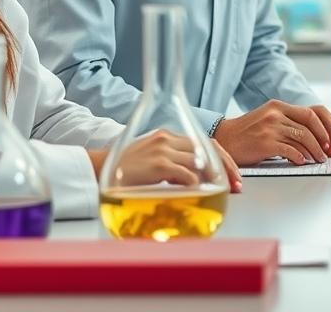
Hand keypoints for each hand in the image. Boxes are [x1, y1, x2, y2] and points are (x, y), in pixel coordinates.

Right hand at [92, 129, 239, 188]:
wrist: (95, 169)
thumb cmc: (123, 170)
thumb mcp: (150, 161)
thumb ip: (172, 164)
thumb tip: (195, 180)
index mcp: (168, 136)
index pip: (206, 142)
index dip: (223, 159)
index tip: (233, 176)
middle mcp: (168, 139)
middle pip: (210, 148)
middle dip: (227, 168)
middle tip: (235, 186)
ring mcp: (162, 150)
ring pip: (200, 161)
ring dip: (215, 179)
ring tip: (221, 193)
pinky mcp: (157, 164)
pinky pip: (186, 174)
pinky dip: (196, 184)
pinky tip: (200, 193)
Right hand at [213, 99, 330, 165]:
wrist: (224, 139)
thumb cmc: (247, 132)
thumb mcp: (268, 119)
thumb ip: (288, 121)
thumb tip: (315, 134)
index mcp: (278, 105)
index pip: (311, 112)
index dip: (326, 126)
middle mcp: (275, 114)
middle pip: (310, 124)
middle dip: (324, 139)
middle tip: (330, 151)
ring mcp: (270, 128)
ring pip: (303, 137)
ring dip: (315, 151)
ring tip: (318, 159)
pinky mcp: (265, 143)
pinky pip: (290, 150)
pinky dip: (300, 157)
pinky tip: (302, 162)